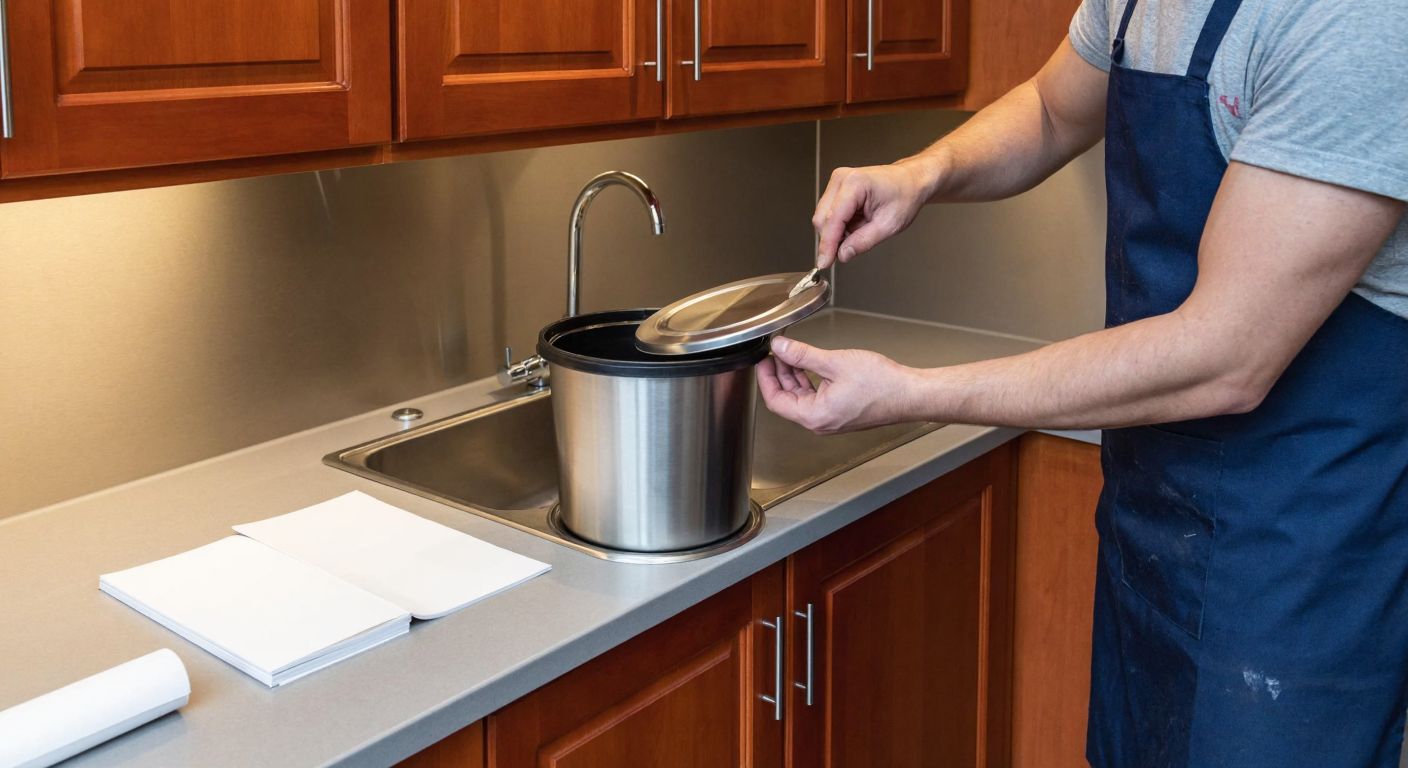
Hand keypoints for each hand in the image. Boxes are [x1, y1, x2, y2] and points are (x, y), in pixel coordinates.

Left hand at [756, 337, 919, 433]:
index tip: (763, 359)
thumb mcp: (834, 362)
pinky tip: (809, 364)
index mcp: (814, 415)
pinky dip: (808, 381)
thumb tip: (780, 347)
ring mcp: (831, 419)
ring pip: (801, 397)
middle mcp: (820, 422)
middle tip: (776, 352)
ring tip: (791, 353)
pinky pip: (816, 398)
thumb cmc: (882, 384)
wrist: (910, 394)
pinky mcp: (841, 412)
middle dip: (779, 373)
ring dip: (793, 375)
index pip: (775, 400)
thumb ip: (802, 355)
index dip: (766, 378)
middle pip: (787, 399)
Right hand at [813, 159, 934, 268]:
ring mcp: (837, 182)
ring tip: (861, 229)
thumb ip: (863, 242)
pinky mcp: (837, 189)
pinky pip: (829, 214)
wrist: (910, 181)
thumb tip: (843, 254)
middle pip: (822, 219)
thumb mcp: (888, 225)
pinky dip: (840, 226)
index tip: (825, 262)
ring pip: (823, 218)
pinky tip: (856, 223)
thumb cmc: (905, 195)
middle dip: (832, 239)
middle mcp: (842, 179)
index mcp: (855, 184)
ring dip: (837, 232)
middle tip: (850, 249)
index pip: (832, 220)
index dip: (827, 245)